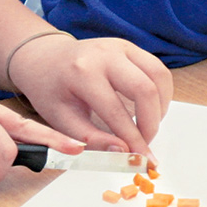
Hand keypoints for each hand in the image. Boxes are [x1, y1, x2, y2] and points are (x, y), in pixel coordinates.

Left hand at [6, 35, 172, 161]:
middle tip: (144, 143)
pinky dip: (160, 93)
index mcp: (82, 72)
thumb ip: (91, 138)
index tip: (142, 160)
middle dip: (151, 123)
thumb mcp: (61, 119)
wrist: (45, 59)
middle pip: (145, 89)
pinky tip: (148, 109)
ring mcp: (120, 47)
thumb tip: (123, 152)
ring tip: (147, 126)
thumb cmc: (51, 90)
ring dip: (160, 107)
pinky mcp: (130, 47)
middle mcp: (105, 54)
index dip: (133, 139)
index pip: (117, 111)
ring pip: (158, 76)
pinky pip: (157, 69)